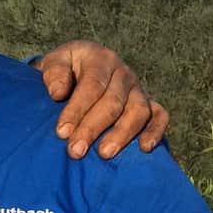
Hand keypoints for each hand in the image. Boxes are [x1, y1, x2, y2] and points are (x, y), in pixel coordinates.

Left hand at [35, 41, 169, 159]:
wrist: (79, 70)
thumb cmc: (63, 72)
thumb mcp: (53, 63)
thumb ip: (53, 73)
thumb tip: (58, 93)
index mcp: (99, 58)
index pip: (91, 85)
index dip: (77, 110)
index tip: (62, 133)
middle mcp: (123, 72)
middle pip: (112, 102)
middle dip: (92, 128)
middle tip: (75, 151)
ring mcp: (138, 89)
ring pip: (138, 111)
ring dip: (122, 134)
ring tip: (104, 154)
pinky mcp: (150, 104)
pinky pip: (159, 116)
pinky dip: (155, 131)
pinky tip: (144, 148)